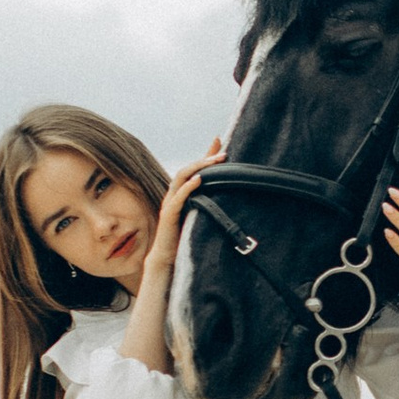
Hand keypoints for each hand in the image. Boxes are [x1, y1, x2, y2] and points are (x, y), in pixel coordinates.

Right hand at [148, 142, 221, 279]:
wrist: (167, 258)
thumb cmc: (184, 237)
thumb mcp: (200, 216)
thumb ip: (209, 205)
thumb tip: (230, 197)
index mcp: (182, 193)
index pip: (195, 169)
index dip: (206, 154)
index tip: (219, 140)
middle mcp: (174, 194)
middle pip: (188, 169)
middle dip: (205, 159)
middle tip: (223, 152)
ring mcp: (170, 203)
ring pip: (181, 178)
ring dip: (198, 168)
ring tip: (214, 162)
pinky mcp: (168, 215)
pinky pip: (177, 197)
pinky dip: (188, 187)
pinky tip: (199, 180)